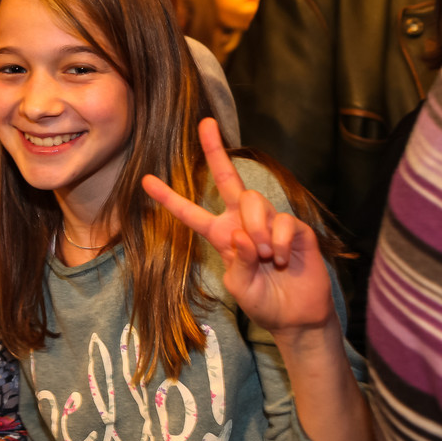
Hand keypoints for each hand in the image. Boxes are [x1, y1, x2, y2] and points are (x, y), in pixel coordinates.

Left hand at [141, 118, 333, 338]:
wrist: (296, 317)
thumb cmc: (263, 302)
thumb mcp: (239, 286)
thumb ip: (238, 262)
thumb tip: (243, 234)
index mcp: (221, 235)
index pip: (190, 213)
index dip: (169, 198)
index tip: (145, 180)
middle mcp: (243, 222)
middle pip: (228, 178)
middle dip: (215, 150)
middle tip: (205, 124)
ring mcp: (269, 222)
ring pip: (253, 201)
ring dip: (256, 229)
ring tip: (265, 256)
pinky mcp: (294, 228)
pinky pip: (282, 221)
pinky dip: (278, 242)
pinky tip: (281, 260)